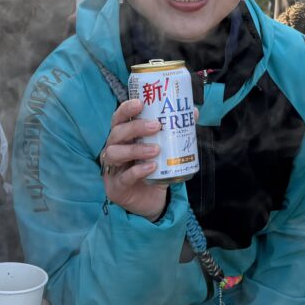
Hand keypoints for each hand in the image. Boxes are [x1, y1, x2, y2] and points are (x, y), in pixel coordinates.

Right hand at [99, 98, 167, 219]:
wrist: (152, 201)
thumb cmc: (155, 169)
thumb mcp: (165, 150)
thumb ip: (175, 132)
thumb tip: (192, 112)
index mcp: (123, 137)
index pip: (119, 118)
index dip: (126, 109)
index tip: (140, 103)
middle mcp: (114, 149)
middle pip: (116, 133)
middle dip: (135, 127)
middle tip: (156, 126)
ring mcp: (112, 169)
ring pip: (114, 153)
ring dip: (136, 149)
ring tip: (156, 150)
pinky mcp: (116, 187)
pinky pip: (124, 177)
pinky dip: (138, 171)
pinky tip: (151, 167)